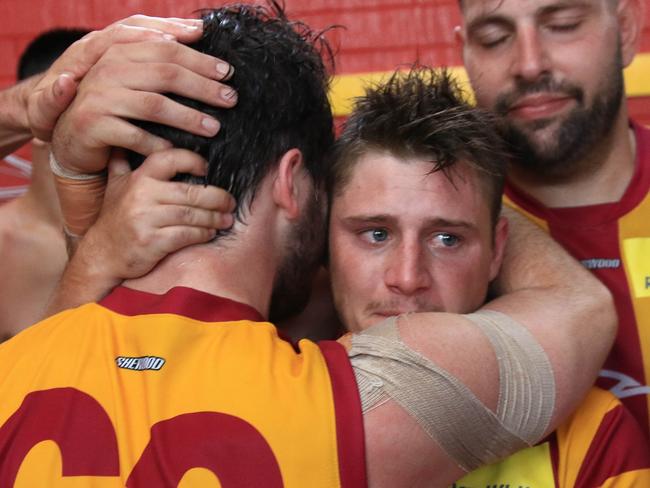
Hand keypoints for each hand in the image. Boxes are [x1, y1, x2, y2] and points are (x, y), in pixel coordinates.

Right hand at [50, 15, 235, 174]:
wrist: (71, 138)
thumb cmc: (113, 107)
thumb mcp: (131, 78)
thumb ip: (157, 57)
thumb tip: (199, 32)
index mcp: (118, 52)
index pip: (166, 49)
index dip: (199, 59)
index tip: (227, 72)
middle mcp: (106, 70)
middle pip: (165, 74)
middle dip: (202, 87)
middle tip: (230, 99)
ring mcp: (98, 97)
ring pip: (154, 105)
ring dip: (189, 118)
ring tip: (214, 129)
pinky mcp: (93, 125)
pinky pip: (135, 135)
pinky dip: (159, 144)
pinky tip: (179, 150)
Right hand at [78, 148, 234, 282]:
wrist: (102, 254)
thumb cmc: (115, 218)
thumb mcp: (115, 185)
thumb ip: (123, 161)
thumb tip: (130, 139)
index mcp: (138, 177)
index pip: (171, 159)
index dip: (193, 161)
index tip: (207, 169)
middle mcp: (142, 195)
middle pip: (190, 192)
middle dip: (217, 198)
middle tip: (230, 202)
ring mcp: (146, 219)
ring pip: (192, 214)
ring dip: (214, 218)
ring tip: (227, 219)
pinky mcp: (152, 241)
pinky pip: (186, 235)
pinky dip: (203, 233)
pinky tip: (210, 233)